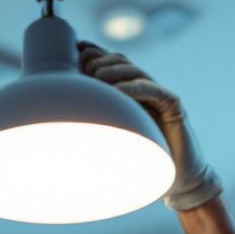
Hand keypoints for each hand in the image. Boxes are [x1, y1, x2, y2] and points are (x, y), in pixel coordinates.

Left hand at [76, 41, 223, 210]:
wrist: (178, 182)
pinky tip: (118, 90)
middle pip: (121, 63)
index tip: (72, 52)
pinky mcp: (174, 108)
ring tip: (96, 75)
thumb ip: (92, 131)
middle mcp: (144, 91)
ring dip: (115, 70)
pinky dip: (136, 88)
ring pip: (136, 72)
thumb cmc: (141, 167)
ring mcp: (160, 97)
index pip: (109, 64)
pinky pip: (156, 91)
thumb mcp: (109, 144)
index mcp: (128, 94)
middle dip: (100, 59)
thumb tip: (56, 133)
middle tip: (82, 65)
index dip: (92, 54)